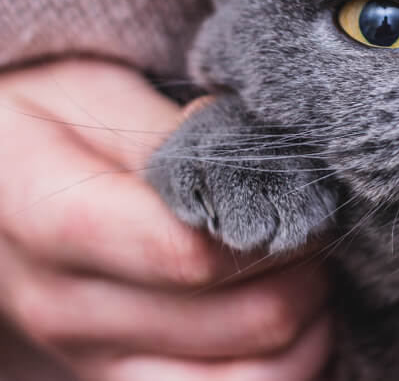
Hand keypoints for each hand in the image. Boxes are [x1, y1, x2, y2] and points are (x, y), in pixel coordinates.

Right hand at [0, 59, 332, 379]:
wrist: (0, 181)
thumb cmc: (52, 124)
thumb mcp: (94, 95)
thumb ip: (172, 135)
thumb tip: (253, 162)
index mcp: (48, 218)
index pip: (189, 252)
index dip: (272, 227)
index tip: (301, 192)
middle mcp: (64, 305)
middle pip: (243, 320)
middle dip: (307, 269)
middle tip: (318, 225)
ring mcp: (91, 356)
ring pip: (252, 378)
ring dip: (308, 325)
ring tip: (312, 269)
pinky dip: (289, 364)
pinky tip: (300, 318)